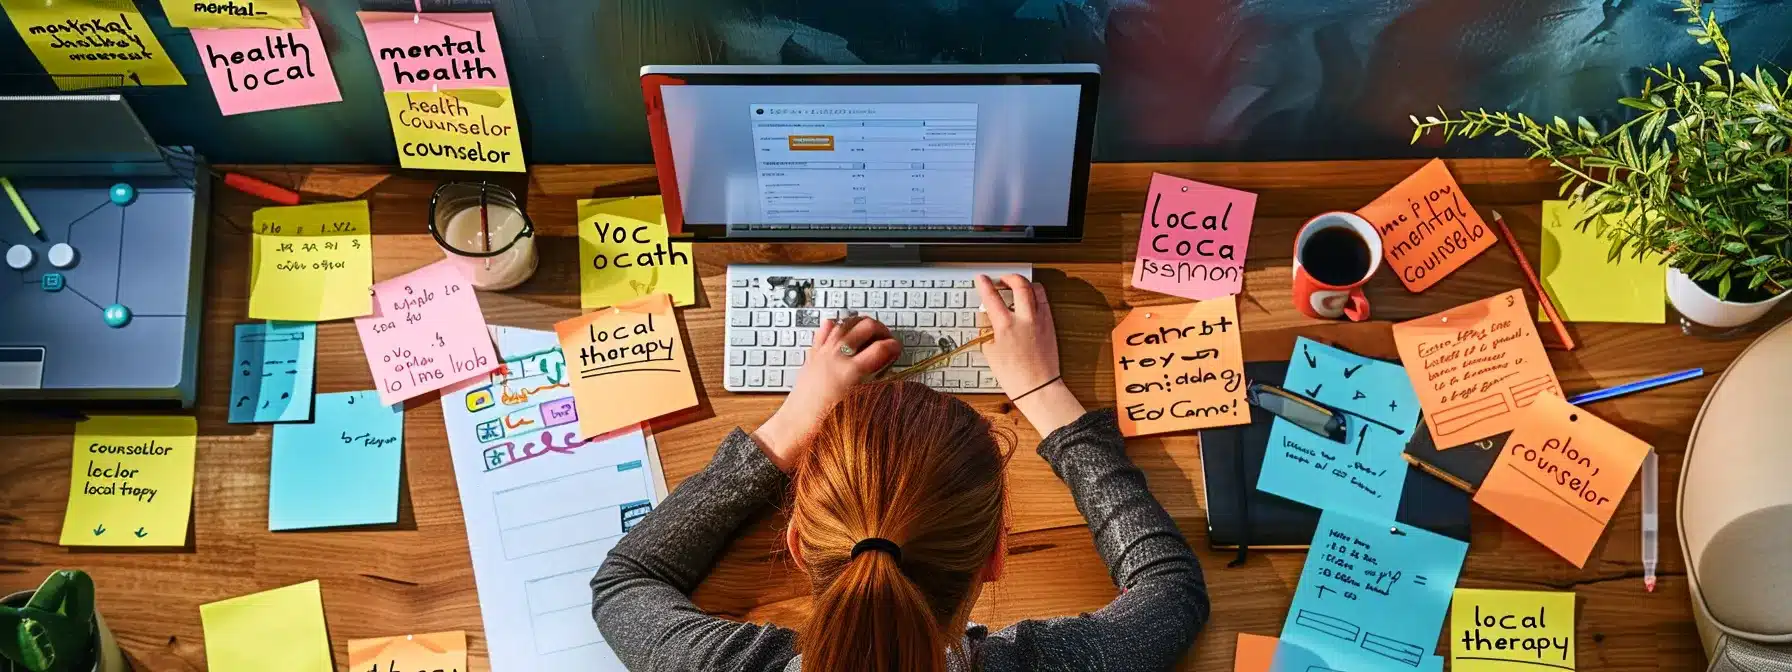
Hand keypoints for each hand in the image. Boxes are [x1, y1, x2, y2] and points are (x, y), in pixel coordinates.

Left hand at [752, 316, 900, 470]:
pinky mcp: (812, 355)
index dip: (894, 346)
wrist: (796, 425)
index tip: (897, 349)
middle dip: (881, 329)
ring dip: (860, 324)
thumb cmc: (825, 423)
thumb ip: (874, 385)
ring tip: (868, 332)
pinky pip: (824, 331)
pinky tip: (840, 328)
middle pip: (866, 326)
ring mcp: (823, 353)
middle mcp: (837, 357)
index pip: (881, 348)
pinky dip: (835, 326)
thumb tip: (885, 371)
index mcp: (851, 371)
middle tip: (886, 339)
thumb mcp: (857, 406)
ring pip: (845, 323)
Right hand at [975, 274, 1084, 433]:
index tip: (981, 278)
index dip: (984, 284)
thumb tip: (989, 321)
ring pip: (1035, 289)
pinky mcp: (1050, 324)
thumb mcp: (990, 353)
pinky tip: (1029, 301)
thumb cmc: (1014, 376)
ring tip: (1017, 286)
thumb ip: (988, 332)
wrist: (1038, 388)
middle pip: (1019, 284)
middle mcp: (1024, 318)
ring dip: (1024, 283)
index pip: (991, 296)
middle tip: (1001, 279)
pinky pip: (1044, 301)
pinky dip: (1036, 295)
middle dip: (1008, 277)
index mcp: (1005, 326)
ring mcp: (1040, 320)